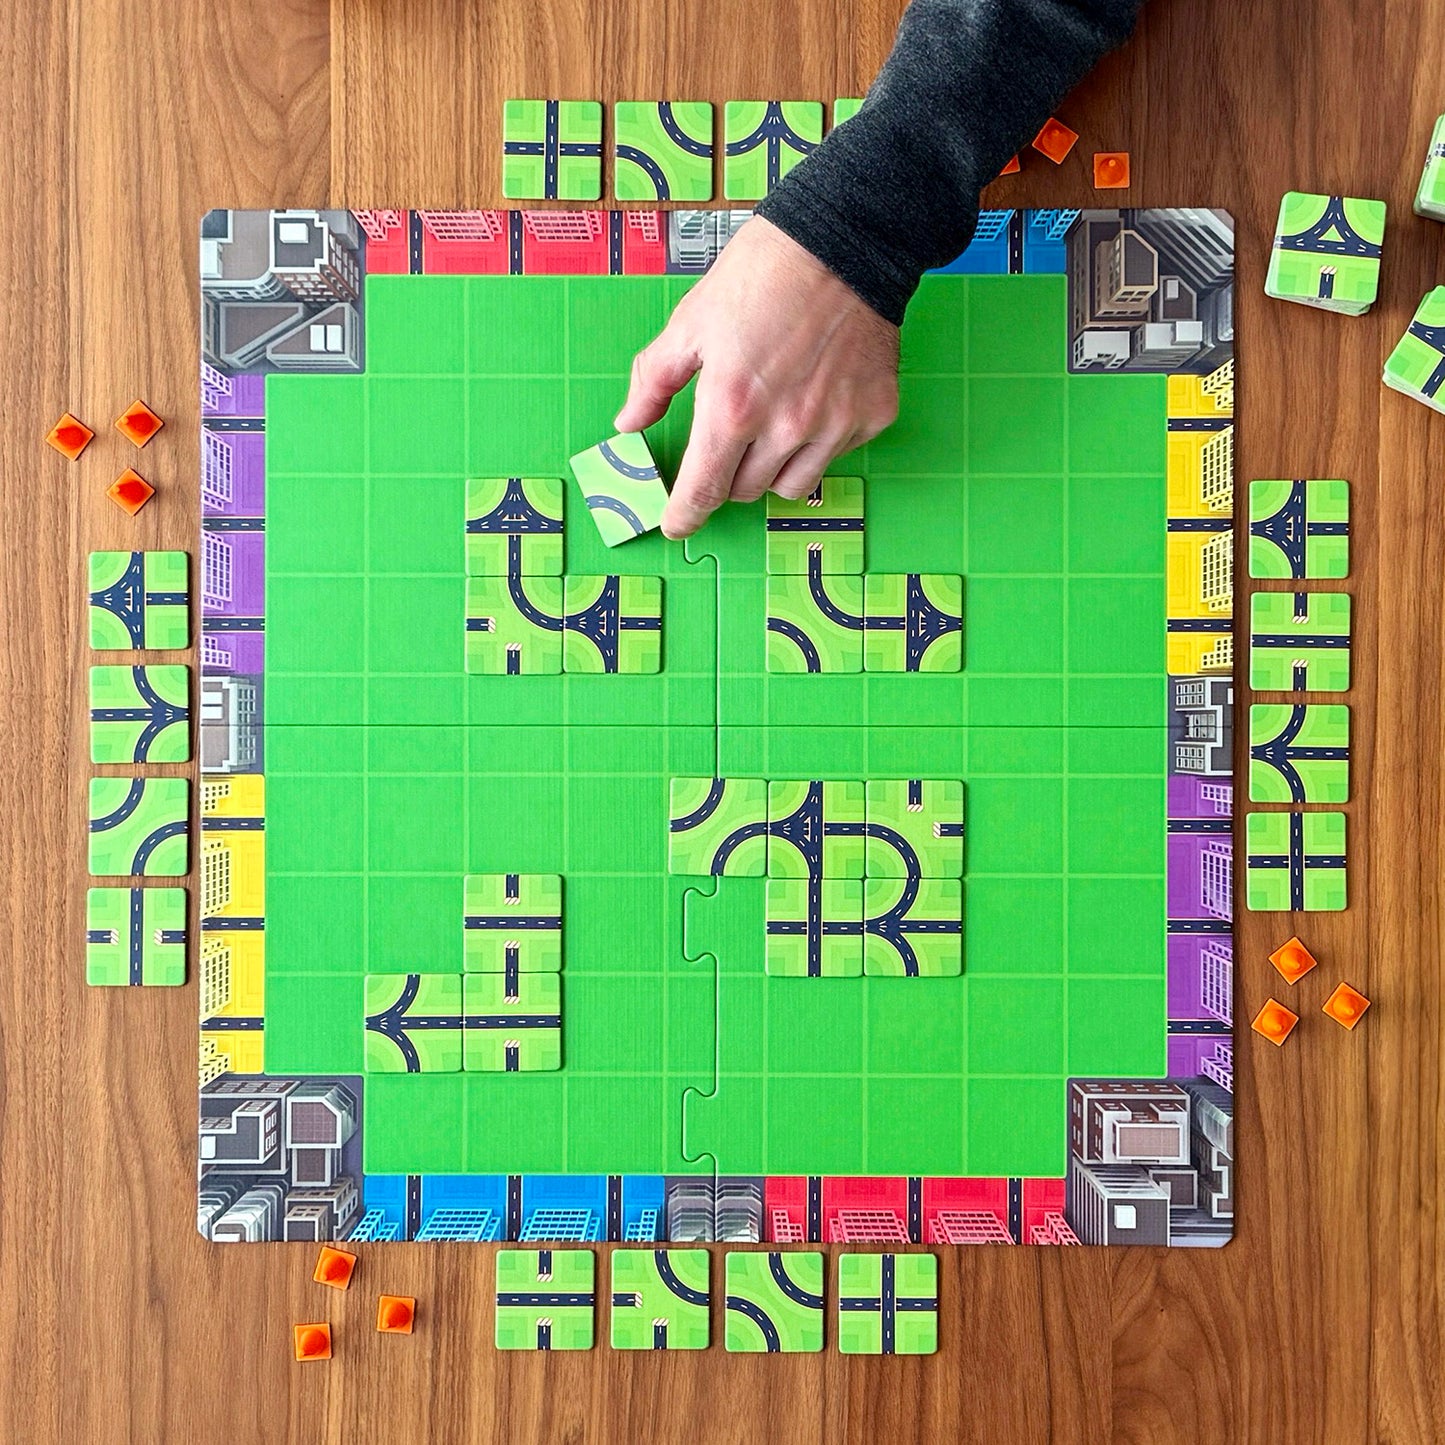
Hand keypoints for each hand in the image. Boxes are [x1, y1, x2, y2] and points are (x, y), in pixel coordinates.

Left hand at [614, 216, 899, 539]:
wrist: (846, 241)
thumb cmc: (763, 274)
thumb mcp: (691, 322)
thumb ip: (654, 380)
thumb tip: (628, 423)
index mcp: (731, 408)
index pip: (701, 492)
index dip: (684, 516)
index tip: (677, 523)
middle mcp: (785, 427)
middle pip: (743, 492)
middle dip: (727, 473)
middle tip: (730, 433)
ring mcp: (834, 426)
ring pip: (789, 486)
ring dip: (771, 467)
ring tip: (772, 421)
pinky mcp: (872, 416)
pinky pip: (835, 455)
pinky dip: (819, 441)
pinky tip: (815, 395)